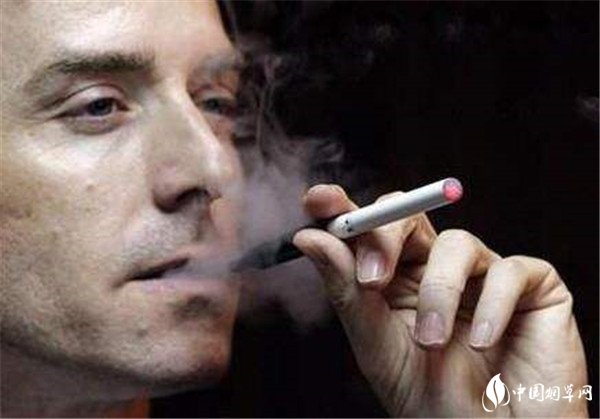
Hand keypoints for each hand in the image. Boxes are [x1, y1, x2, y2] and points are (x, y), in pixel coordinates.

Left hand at [293, 184, 587, 416]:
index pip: (368, 229)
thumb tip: (308, 237)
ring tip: (432, 340)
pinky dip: (492, 305)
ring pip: (457, 244)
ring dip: (438, 293)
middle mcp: (437, 267)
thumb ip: (345, 289)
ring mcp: (483, 274)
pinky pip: (509, 271)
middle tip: (372, 278)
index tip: (319, 199)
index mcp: (396, 277)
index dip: (344, 208)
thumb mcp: (375, 344)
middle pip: (408, 216)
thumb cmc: (429, 397)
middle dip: (385, 235)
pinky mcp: (532, 286)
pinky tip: (482, 342)